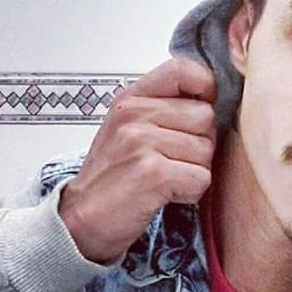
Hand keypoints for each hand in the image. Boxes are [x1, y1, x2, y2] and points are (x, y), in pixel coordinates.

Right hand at [59, 57, 216, 263]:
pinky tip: (165, 194)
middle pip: (206, 116)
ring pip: (207, 149)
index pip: (184, 70)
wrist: (80, 221)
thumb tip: (211, 99)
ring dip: (193, 171)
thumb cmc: (112, 178)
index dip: (205, 89)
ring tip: (163, 179)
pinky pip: (201, 177)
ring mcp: (142, 141)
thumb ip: (164, 109)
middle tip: (170, 161)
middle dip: (199, 144)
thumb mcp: (129, 129)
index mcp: (131, 99)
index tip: (197, 114)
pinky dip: (190, 192)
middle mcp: (134, 114)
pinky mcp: (153, 172)